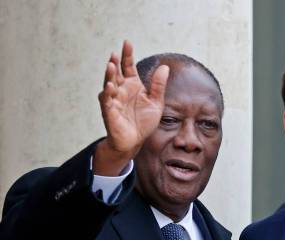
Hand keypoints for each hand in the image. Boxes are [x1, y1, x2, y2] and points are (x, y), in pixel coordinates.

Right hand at [95, 40, 168, 174]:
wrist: (136, 140)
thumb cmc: (144, 121)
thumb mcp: (156, 102)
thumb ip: (159, 85)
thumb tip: (165, 67)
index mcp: (132, 85)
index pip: (128, 66)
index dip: (127, 55)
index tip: (127, 42)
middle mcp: (121, 90)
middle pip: (116, 73)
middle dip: (115, 63)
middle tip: (115, 53)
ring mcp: (114, 100)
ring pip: (109, 85)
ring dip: (109, 75)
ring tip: (111, 65)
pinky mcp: (110, 112)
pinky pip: (107, 101)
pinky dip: (108, 94)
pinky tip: (110, 86)